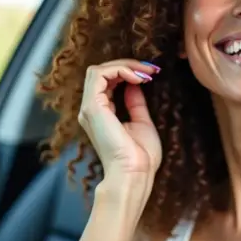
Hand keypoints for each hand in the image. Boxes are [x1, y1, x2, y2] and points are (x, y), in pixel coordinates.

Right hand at [77, 59, 161, 179]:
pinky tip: (137, 78)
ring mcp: (89, 108)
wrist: (135, 174)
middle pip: (101, 72)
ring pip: (98, 70)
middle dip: (127, 66)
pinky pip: (100, 75)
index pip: (107, 81)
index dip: (127, 72)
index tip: (151, 74)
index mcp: (101, 114)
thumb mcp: (141, 122)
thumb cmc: (140, 157)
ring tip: (145, 72)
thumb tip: (135, 85)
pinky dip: (120, 70)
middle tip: (151, 70)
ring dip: (124, 66)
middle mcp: (91, 110)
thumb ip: (135, 103)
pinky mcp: (92, 107)